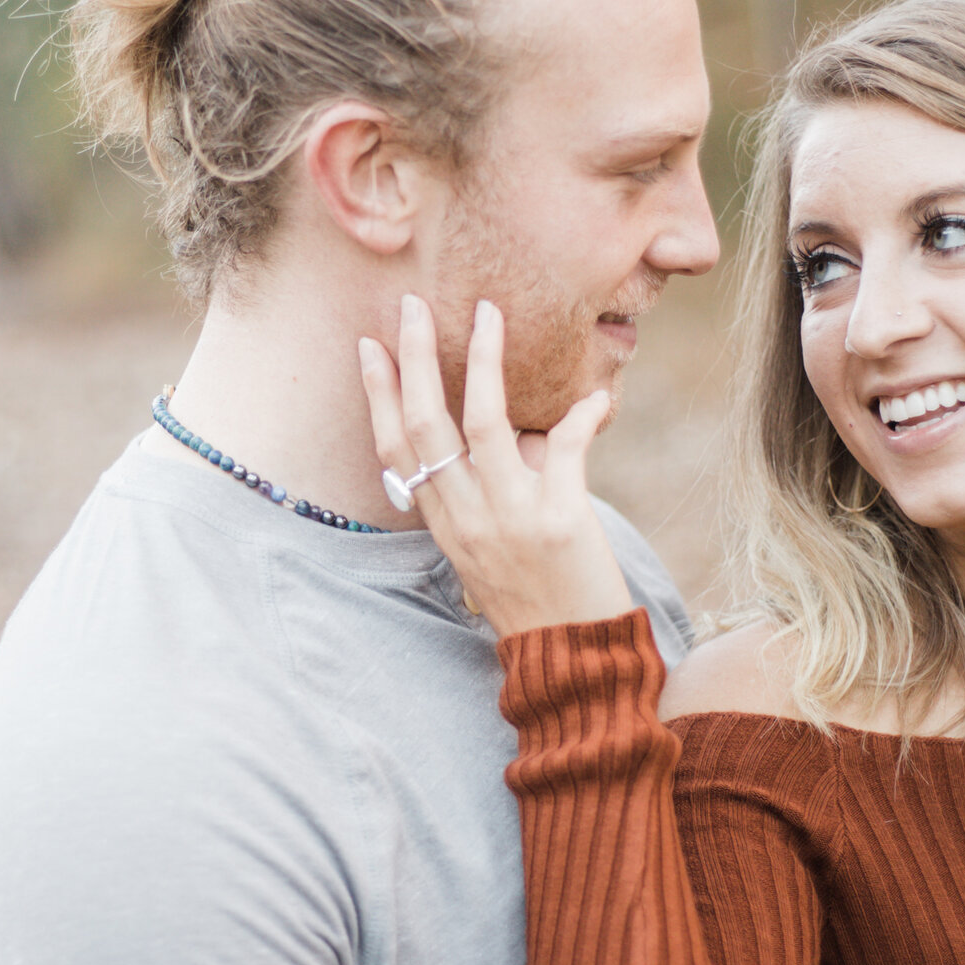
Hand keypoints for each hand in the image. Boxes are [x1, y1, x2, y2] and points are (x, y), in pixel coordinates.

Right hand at [357, 295, 635, 637]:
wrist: (574, 658)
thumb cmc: (536, 598)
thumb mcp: (490, 547)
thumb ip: (493, 487)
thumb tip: (524, 428)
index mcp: (443, 522)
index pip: (395, 448)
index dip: (379, 394)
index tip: (369, 346)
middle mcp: (466, 517)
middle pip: (426, 425)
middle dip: (416, 359)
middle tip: (411, 305)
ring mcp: (510, 518)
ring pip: (485, 424)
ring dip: (484, 362)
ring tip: (487, 314)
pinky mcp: (560, 522)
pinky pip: (565, 451)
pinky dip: (580, 419)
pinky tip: (594, 398)